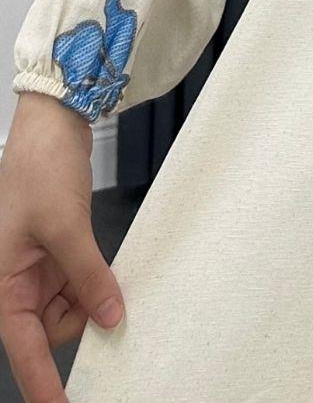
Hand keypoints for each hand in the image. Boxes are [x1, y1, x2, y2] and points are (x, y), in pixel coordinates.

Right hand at [0, 92, 125, 402]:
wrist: (52, 125)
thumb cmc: (40, 169)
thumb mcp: (65, 225)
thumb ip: (88, 275)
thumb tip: (112, 317)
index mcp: (3, 285)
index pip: (25, 350)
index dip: (44, 384)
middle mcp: (17, 283)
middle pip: (53, 330)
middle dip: (82, 318)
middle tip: (108, 299)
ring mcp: (39, 269)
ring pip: (72, 308)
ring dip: (92, 296)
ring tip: (102, 265)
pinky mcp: (59, 252)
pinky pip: (81, 283)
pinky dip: (96, 280)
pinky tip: (108, 267)